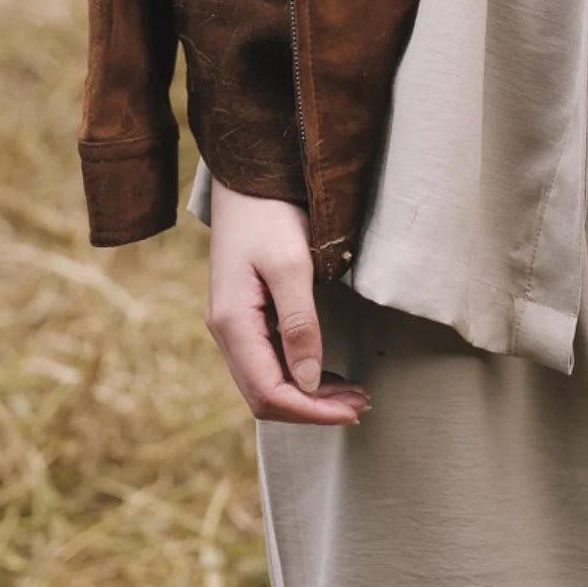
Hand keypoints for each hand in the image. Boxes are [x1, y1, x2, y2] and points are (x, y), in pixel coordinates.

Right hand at [206, 181, 370, 425]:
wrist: (248, 176)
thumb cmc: (269, 212)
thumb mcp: (290, 263)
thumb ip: (299, 322)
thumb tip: (307, 381)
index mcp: (231, 322)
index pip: (268, 391)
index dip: (310, 410)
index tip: (352, 409)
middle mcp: (227, 331)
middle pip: (265, 394)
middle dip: (313, 407)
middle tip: (361, 403)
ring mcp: (233, 324)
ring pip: (267, 381)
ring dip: (308, 394)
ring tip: (352, 394)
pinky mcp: (245, 315)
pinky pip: (269, 361)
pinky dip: (299, 374)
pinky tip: (325, 372)